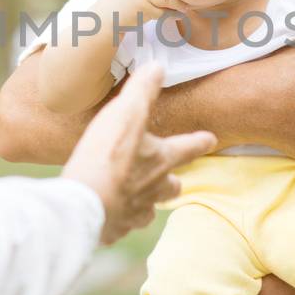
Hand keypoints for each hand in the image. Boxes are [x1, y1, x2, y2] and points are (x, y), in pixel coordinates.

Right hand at [61, 63, 217, 244]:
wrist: (84, 203)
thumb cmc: (107, 156)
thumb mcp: (125, 113)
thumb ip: (142, 89)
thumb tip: (158, 66)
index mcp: (161, 161)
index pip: (188, 148)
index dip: (199, 141)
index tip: (210, 138)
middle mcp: (154, 189)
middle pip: (172, 187)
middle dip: (172, 181)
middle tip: (170, 177)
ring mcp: (134, 213)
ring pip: (148, 210)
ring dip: (145, 202)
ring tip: (134, 196)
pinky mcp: (113, 229)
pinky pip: (120, 225)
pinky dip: (117, 219)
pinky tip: (107, 214)